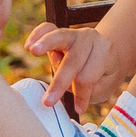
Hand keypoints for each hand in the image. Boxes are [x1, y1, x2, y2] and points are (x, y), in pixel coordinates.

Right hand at [21, 22, 135, 111]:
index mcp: (104, 51)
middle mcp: (89, 38)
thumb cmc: (103, 74)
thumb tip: (66, 86)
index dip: (82, 94)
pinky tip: (28, 45)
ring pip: (60, 36)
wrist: (107, 54)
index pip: (87, 76)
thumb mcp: (104, 86)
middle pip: (73, 60)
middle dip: (60, 82)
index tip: (79, 108)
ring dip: (46, 44)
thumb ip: (89, 88)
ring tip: (33, 50)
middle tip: (48, 102)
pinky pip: (47, 28)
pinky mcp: (60, 32)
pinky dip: (37, 34)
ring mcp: (74, 33)